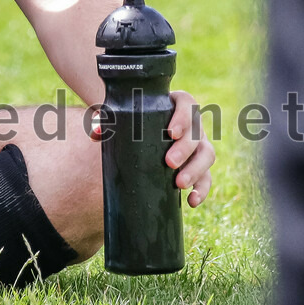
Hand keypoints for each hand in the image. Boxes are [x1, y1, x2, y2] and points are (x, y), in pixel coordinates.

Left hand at [88, 89, 214, 206]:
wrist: (140, 128)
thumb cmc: (132, 117)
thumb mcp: (121, 115)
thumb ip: (108, 120)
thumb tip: (96, 134)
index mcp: (176, 104)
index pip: (187, 103)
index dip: (183, 117)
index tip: (171, 132)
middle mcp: (192, 123)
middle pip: (197, 133)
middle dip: (185, 150)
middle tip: (169, 162)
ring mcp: (198, 143)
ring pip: (207, 155)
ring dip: (196, 170)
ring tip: (178, 183)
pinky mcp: (199, 164)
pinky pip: (207, 177)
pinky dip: (202, 189)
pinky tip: (191, 201)